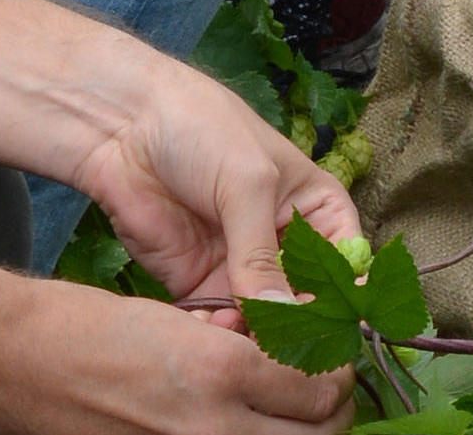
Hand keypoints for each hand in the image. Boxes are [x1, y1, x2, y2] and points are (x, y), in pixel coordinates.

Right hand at [0, 285, 355, 434]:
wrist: (11, 363)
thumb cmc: (84, 327)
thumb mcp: (179, 321)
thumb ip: (244, 348)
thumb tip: (293, 364)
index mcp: (221, 373)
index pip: (323, 386)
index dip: (335, 366)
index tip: (327, 351)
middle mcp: (215, 430)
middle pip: (321, 434)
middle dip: (328, 406)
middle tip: (315, 381)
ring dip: (296, 428)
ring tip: (277, 402)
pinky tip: (233, 416)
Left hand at [70, 62, 359, 313]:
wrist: (124, 125)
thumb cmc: (202, 130)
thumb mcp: (246, 182)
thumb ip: (261, 254)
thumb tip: (281, 317)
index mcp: (316, 211)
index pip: (348, 267)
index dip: (346, 300)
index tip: (336, 329)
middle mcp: (285, 246)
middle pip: (307, 306)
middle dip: (297, 329)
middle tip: (282, 345)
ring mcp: (241, 270)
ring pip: (263, 324)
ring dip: (255, 339)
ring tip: (240, 341)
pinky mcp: (199, 286)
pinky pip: (218, 326)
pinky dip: (217, 338)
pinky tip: (210, 335)